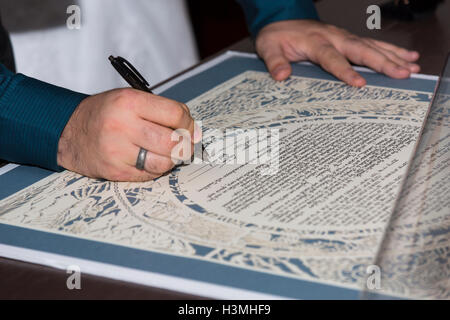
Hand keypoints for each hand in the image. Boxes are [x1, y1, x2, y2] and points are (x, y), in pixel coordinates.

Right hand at [57, 88, 197, 181]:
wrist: (69, 132)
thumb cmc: (106, 114)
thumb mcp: (131, 99)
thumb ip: (163, 112)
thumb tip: (196, 132)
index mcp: (129, 102)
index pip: (176, 114)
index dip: (188, 123)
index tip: (188, 127)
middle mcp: (123, 126)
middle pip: (174, 141)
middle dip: (184, 144)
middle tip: (181, 143)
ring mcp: (118, 152)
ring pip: (165, 163)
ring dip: (171, 159)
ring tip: (164, 151)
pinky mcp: (116, 172)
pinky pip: (151, 175)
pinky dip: (156, 169)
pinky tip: (149, 159)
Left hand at [255, 20, 419, 86]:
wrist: (281, 21)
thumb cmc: (277, 37)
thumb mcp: (268, 49)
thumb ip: (274, 62)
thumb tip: (282, 75)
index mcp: (314, 41)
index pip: (332, 58)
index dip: (345, 71)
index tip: (359, 84)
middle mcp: (333, 37)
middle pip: (360, 50)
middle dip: (383, 62)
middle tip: (402, 74)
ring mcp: (343, 37)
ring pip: (371, 46)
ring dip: (393, 56)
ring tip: (413, 67)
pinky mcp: (348, 39)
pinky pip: (372, 44)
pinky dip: (391, 50)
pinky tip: (407, 56)